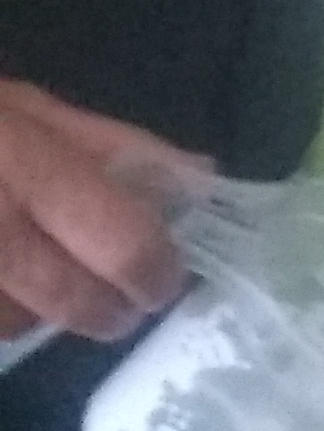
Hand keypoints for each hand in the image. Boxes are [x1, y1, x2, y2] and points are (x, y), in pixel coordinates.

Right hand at [0, 81, 200, 342]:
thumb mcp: (23, 105)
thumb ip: (113, 146)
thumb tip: (199, 178)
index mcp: (24, 165)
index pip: (124, 245)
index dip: (157, 273)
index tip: (164, 278)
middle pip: (75, 303)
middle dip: (110, 309)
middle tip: (118, 299)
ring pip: (16, 325)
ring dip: (38, 312)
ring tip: (33, 274)